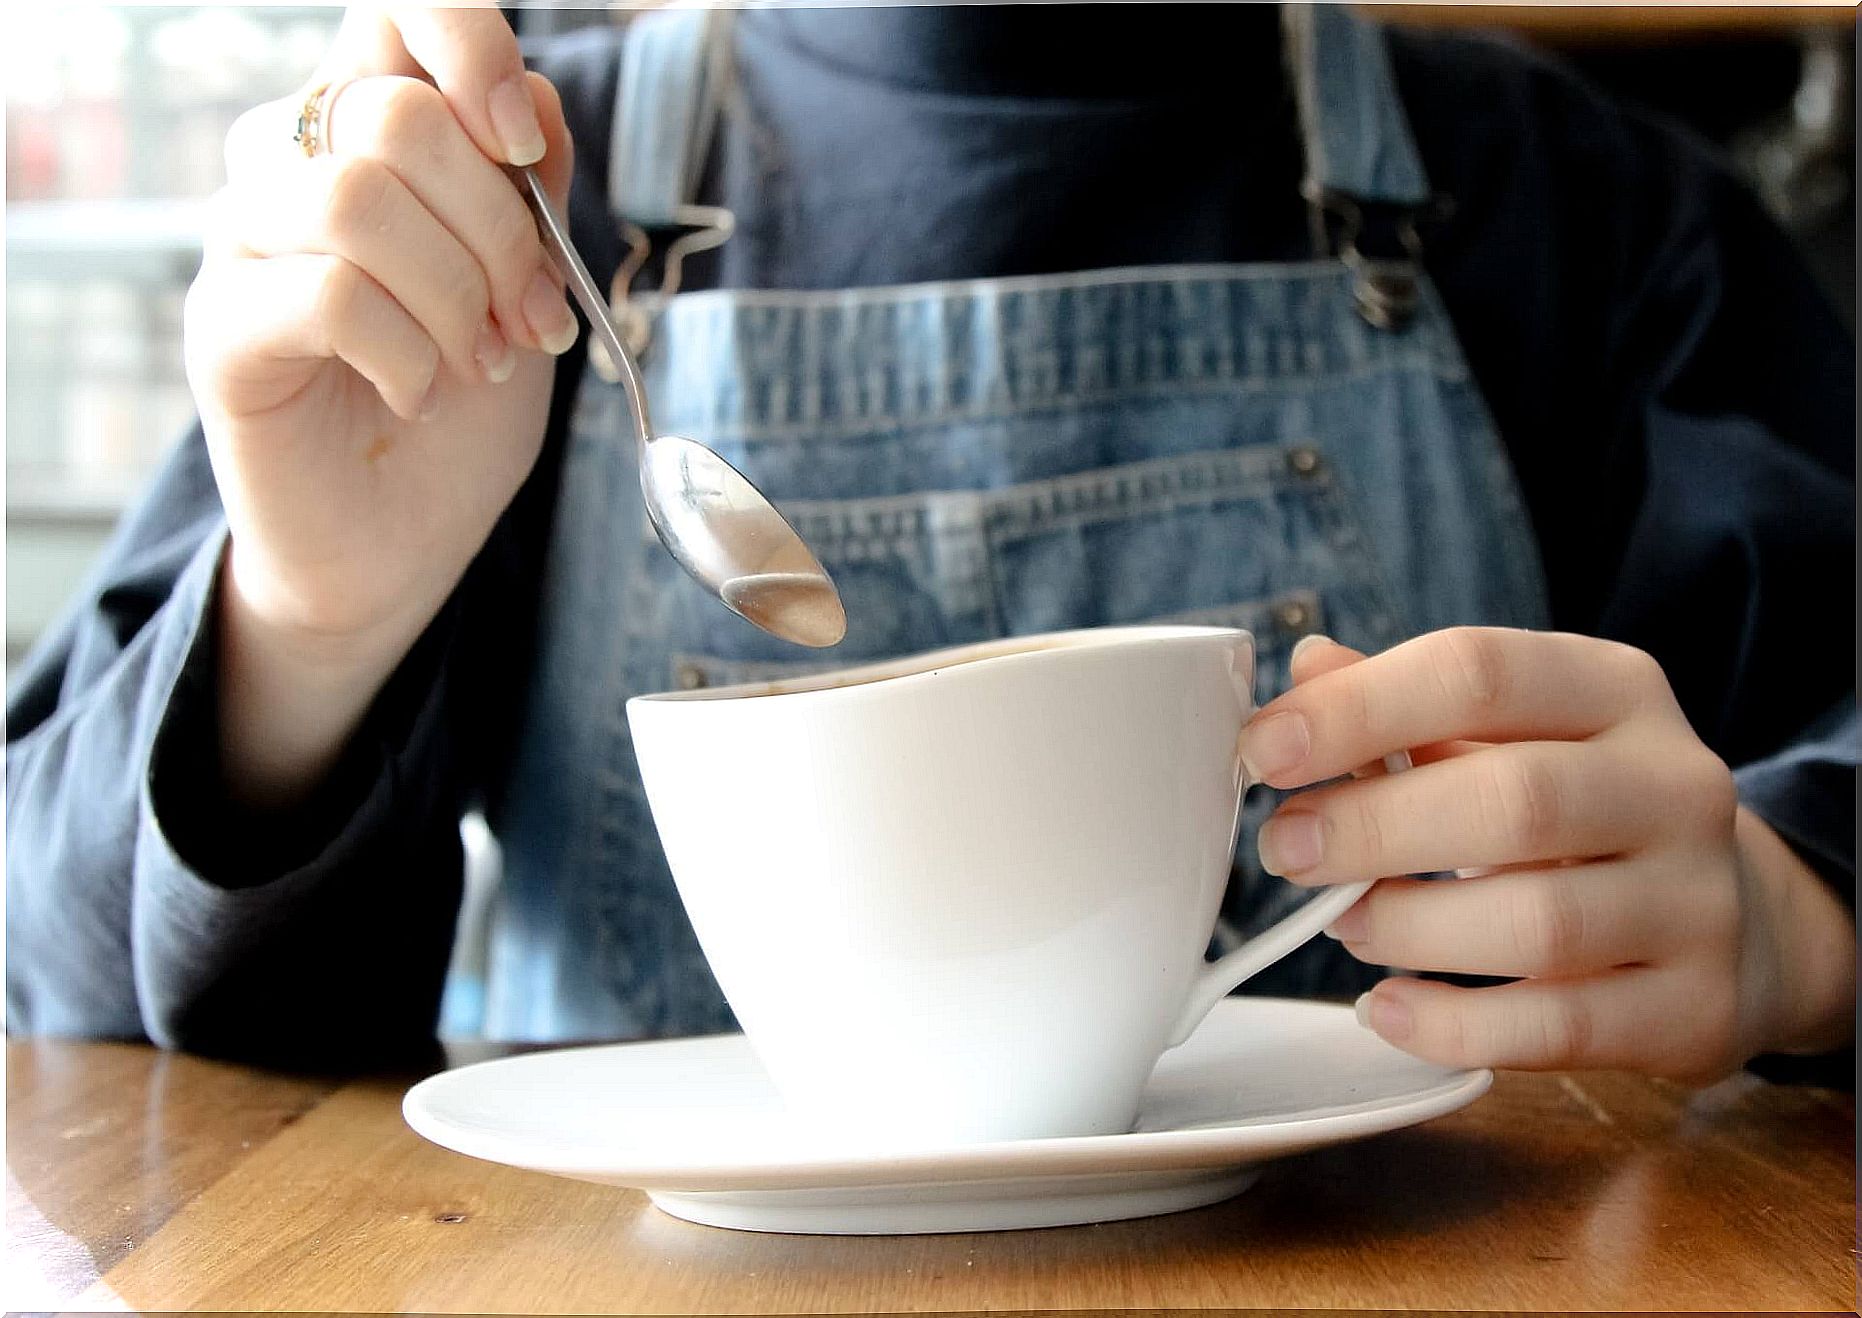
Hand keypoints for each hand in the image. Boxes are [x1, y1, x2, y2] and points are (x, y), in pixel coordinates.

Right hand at [183, 7, 576, 805]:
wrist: (401, 543)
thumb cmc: (460, 410)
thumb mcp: (528, 291)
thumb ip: (531, 195)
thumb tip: (535, 104)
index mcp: (371, 137)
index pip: (394, 15)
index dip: (467, 45)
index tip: (521, 143)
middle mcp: (292, 167)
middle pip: (398, 117)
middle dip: (499, 230)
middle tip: (529, 321)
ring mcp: (245, 243)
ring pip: (358, 197)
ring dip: (456, 296)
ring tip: (478, 363)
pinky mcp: (224, 329)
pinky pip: (330, 291)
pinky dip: (409, 353)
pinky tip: (420, 394)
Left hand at [1240, 628, 1855, 1081]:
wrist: (1740, 923)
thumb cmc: (1580, 814)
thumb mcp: (1509, 734)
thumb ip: (1403, 702)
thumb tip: (1304, 669)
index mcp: (1616, 690)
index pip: (1478, 672)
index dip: (1355, 710)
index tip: (1261, 750)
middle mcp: (1675, 785)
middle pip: (1514, 800)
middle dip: (1372, 828)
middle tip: (1286, 851)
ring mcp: (1699, 902)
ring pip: (1539, 923)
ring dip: (1410, 928)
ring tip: (1346, 925)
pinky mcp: (1694, 1010)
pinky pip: (1558, 1029)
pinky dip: (1452, 1025)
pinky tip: (1388, 1007)